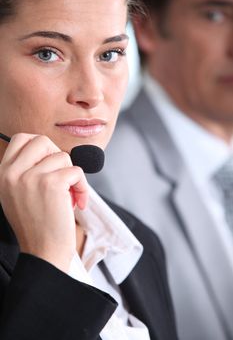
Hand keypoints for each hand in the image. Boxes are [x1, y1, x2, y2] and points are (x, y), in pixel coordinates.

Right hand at [0, 133, 88, 271]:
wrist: (44, 253)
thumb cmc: (37, 226)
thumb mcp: (18, 195)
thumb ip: (26, 172)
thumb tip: (50, 152)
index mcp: (3, 174)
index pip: (21, 139)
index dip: (40, 146)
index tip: (50, 162)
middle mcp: (12, 173)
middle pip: (42, 141)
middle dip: (58, 157)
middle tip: (61, 177)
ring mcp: (31, 177)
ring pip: (63, 157)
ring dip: (72, 176)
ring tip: (69, 196)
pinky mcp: (51, 184)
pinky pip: (76, 171)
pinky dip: (82, 186)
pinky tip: (77, 202)